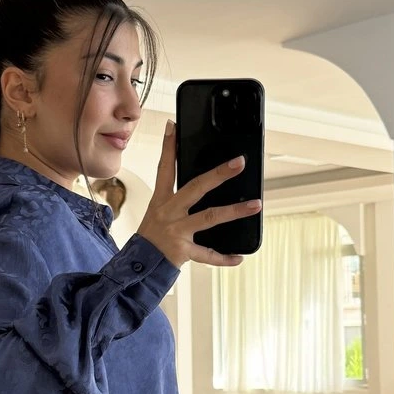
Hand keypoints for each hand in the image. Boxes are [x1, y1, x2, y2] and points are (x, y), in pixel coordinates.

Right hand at [136, 120, 259, 267]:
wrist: (137, 267)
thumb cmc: (151, 238)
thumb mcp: (158, 213)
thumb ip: (176, 200)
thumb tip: (203, 184)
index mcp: (161, 200)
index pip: (165, 168)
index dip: (169, 147)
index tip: (173, 126)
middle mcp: (168, 212)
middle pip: (196, 187)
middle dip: (219, 174)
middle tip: (239, 162)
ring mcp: (176, 231)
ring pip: (209, 217)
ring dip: (234, 210)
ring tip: (256, 205)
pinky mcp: (182, 251)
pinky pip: (207, 254)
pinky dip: (224, 258)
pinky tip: (239, 257)